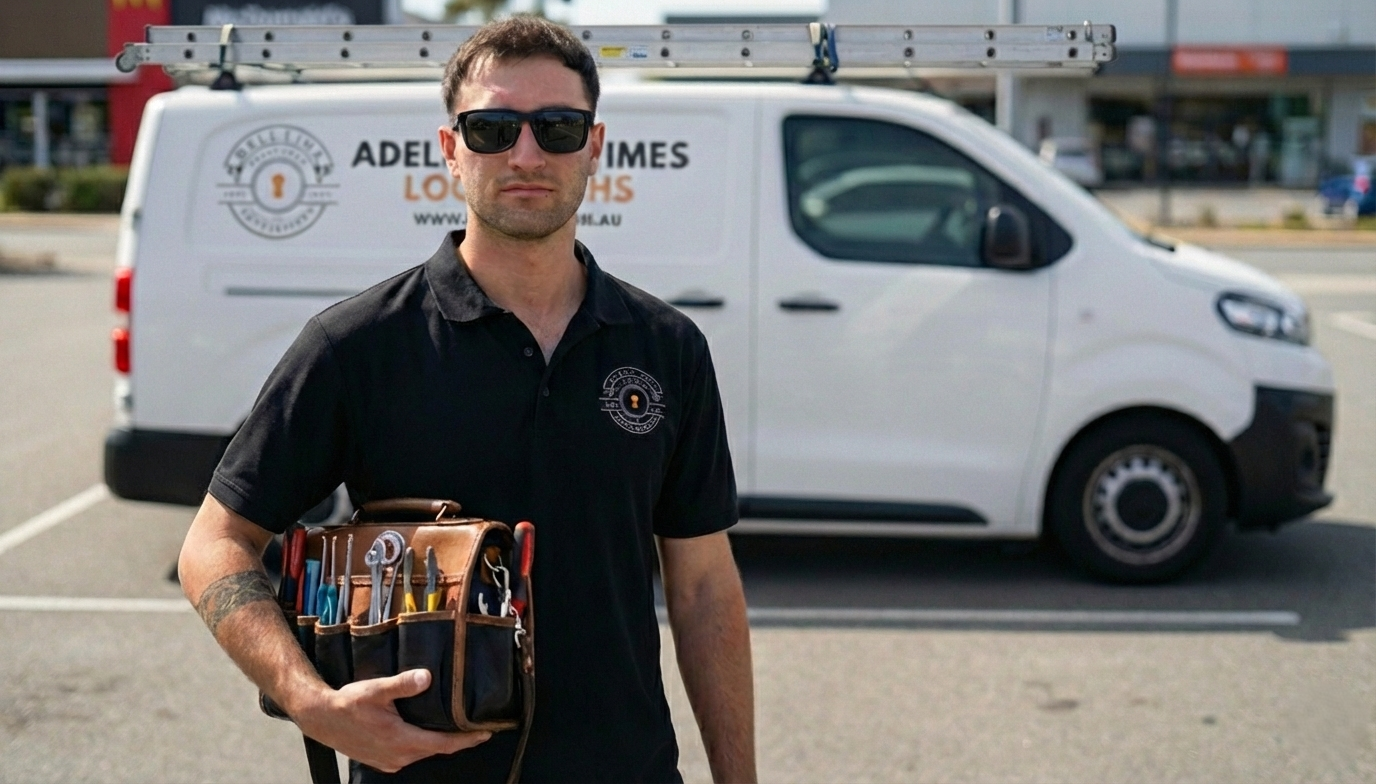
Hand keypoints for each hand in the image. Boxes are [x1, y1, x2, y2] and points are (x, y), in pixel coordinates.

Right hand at [294, 669, 490, 772]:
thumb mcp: (376, 689)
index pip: (444, 744)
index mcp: (402, 740)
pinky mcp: (382, 761)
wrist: (321, 719)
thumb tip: (426, 677)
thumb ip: (402, 684)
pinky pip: (410, 754)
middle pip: (437, 749)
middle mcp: (399, 756)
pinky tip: (427, 732)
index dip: (467, 740)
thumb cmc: (348, 704)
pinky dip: (423, 745)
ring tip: (457, 728)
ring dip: (440, 742)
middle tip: (476, 726)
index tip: (486, 732)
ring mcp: (390, 761)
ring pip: (423, 752)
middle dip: (458, 740)